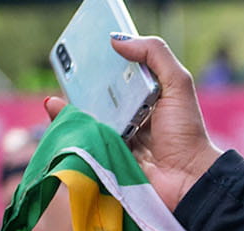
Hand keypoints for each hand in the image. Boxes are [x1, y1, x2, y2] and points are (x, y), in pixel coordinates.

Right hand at [43, 34, 222, 213]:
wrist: (187, 179)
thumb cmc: (186, 132)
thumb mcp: (178, 84)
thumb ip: (155, 55)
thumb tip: (117, 39)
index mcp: (144, 98)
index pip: (116, 77)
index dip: (101, 65)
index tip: (82, 52)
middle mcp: (128, 116)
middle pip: (97, 97)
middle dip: (80, 85)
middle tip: (64, 71)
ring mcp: (115, 137)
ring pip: (86, 118)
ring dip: (70, 108)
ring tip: (56, 96)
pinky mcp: (106, 156)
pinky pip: (82, 140)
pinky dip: (70, 129)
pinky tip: (56, 113)